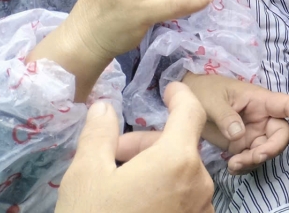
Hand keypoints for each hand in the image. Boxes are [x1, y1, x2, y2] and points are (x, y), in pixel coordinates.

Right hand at [57, 82, 213, 212]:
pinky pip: (185, 197)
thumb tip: (105, 107)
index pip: (191, 112)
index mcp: (178, 159)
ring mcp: (202, 208)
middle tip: (111, 157)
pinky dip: (165, 191)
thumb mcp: (86, 175)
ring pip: (181, 173)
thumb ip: (99, 134)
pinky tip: (135, 202)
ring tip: (119, 184)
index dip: (180, 96)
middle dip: (146, 145)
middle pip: (179, 146)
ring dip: (155, 169)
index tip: (170, 89)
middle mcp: (201, 181)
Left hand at [178, 73, 288, 173]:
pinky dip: (245, 167)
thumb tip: (240, 135)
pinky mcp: (242, 145)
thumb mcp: (212, 100)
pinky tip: (231, 167)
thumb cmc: (204, 90)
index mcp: (259, 100)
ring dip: (255, 161)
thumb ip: (226, 116)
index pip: (286, 104)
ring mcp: (253, 132)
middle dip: (272, 148)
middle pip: (281, 134)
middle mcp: (261, 117)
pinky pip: (252, 158)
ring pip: (268, 149)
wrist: (188, 99)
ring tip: (234, 164)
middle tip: (253, 157)